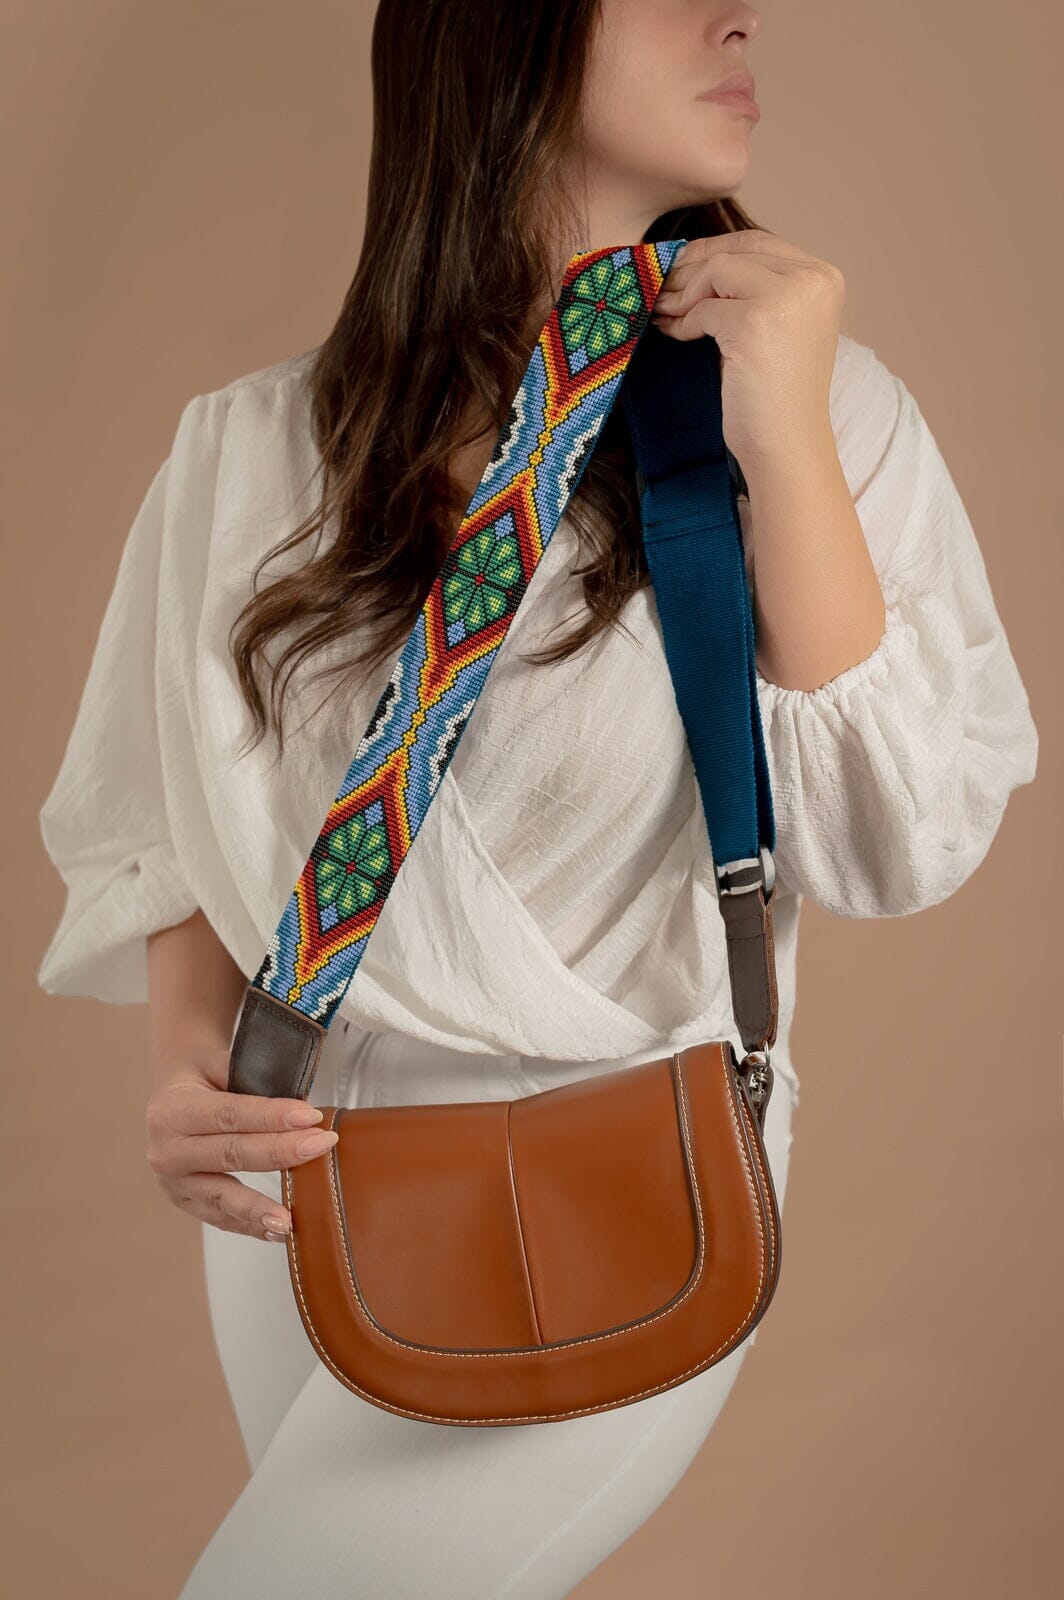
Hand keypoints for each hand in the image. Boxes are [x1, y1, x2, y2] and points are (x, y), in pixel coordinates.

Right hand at [145, 1059, 337, 1241]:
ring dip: (259, 1208)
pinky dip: (249, 1226)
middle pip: (231, 1155)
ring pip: (222, 1197)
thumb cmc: (201, 1077)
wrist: (169, 1099)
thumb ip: (251, 1079)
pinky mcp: (184, 1202)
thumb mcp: (217, 1062)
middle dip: (280, 1152)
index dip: (271, 1117)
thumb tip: (300, 1105)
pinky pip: (220, 1218)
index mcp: (174, 1110)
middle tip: (320, 1146)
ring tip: (289, 1220)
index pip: (229, 1115)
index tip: (310, 1117)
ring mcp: (173, 1182)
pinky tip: (277, 1232)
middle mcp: (167, 1150)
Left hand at [650, 230, 845, 470]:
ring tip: (666, 315)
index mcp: (824, 278)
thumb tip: (693, 263)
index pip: (758, 242)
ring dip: (684, 295)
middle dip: (692, 269)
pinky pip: (703, 309)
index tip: (681, 267)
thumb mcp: (776, 328)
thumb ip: (752, 291)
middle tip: (661, 287)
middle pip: (735, 251)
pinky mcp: (755, 323)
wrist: (787, 447)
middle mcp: (811, 281)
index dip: (713, 251)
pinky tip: (674, 334)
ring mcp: (786, 299)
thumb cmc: (777, 396)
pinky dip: (684, 323)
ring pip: (716, 271)